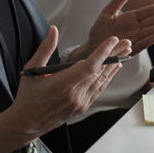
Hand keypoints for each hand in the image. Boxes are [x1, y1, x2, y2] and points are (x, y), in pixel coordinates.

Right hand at [0, 26, 131, 152]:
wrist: (27, 123)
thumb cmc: (28, 96)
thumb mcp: (31, 69)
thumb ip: (45, 49)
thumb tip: (53, 30)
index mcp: (62, 84)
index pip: (89, 66)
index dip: (103, 53)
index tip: (113, 40)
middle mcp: (74, 95)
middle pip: (99, 71)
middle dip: (114, 55)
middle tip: (126, 42)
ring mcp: (80, 102)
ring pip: (102, 80)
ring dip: (114, 65)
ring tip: (125, 51)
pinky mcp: (82, 107)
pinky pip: (99, 89)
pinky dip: (108, 77)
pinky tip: (114, 68)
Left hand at [75, 0, 153, 58]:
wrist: (93, 48)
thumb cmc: (100, 31)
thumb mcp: (108, 12)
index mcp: (131, 18)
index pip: (148, 12)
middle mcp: (135, 28)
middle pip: (153, 22)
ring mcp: (134, 39)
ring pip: (150, 32)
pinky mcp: (131, 49)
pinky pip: (142, 44)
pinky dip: (150, 39)